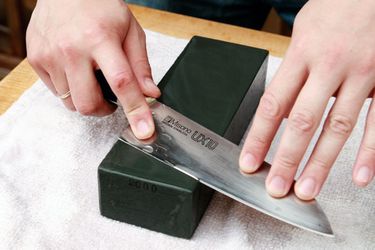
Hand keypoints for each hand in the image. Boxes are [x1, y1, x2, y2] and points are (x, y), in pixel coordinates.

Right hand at [26, 0, 159, 138]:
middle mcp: (71, 50)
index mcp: (100, 39)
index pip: (122, 83)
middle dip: (104, 110)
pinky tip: (75, 70)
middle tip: (111, 98)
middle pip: (89, 104)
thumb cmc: (100, 7)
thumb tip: (150, 94)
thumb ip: (140, 65)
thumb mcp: (130, 30)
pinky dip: (70, 89)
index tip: (144, 132)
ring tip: (91, 76)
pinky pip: (56, 92)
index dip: (135, 110)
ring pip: (71, 103)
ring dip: (86, 99)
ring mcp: (50, 56)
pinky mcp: (36, 60)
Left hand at [240, 0, 374, 199]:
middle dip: (286, 159)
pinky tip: (359, 175)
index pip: (273, 104)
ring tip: (307, 189)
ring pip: (338, 127)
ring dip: (321, 163)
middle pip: (303, 121)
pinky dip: (370, 152)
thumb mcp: (303, 31)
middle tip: (276, 187)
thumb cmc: (336, 7)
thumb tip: (281, 111)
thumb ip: (292, 71)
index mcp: (302, 53)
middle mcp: (329, 66)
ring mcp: (361, 74)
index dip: (259, 137)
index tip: (248, 162)